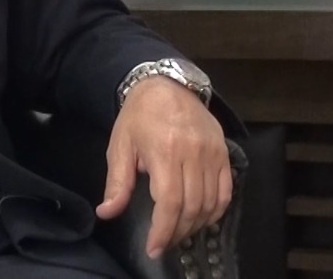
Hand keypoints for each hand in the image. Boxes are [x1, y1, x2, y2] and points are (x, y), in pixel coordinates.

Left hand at [96, 78, 231, 258]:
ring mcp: (213, 152)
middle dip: (177, 233)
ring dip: (196, 225)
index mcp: (165, 151)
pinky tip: (202, 219)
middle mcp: (193, 153)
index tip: (154, 248)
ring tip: (179, 233)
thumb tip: (107, 212)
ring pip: (211, 202)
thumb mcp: (120, 146)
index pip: (170, 203)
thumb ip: (117, 183)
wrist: (167, 84)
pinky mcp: (224, 151)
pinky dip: (216, 210)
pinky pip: (226, 190)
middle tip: (163, 243)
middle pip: (192, 207)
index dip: (163, 231)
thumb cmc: (139, 116)